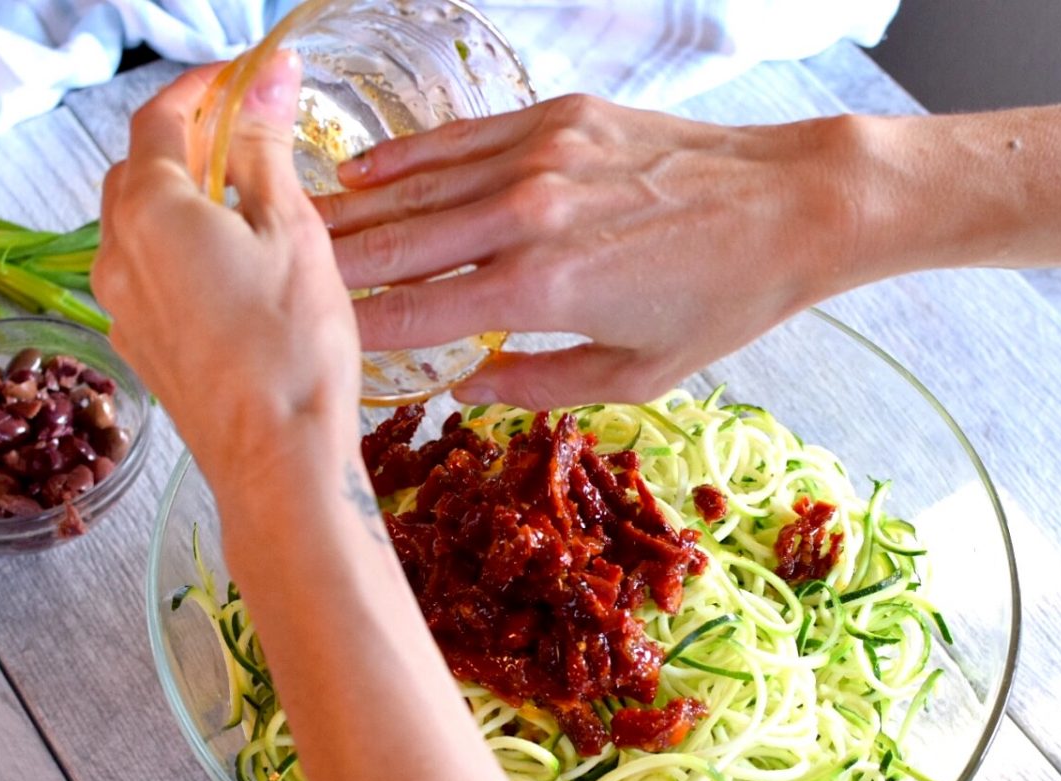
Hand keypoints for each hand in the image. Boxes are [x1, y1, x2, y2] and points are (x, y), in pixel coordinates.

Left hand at [92, 54, 359, 499]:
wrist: (279, 462)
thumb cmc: (294, 346)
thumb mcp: (292, 230)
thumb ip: (265, 148)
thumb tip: (266, 78)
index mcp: (150, 209)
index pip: (162, 116)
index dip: (206, 88)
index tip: (250, 81)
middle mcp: (116, 253)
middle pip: (139, 170)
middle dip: (188, 143)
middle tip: (252, 143)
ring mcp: (122, 307)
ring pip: (139, 227)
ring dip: (182, 201)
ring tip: (249, 212)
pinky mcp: (140, 348)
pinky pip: (148, 277)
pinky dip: (180, 253)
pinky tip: (232, 275)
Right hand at [316, 94, 863, 407]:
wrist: (791, 205)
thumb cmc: (720, 301)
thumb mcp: (636, 375)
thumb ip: (540, 383)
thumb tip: (468, 381)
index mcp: (542, 290)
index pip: (415, 311)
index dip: (354, 326)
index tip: (309, 340)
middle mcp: (526, 216)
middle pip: (398, 243)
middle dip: (327, 265)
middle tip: (269, 279)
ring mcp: (539, 156)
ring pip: (416, 187)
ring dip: (350, 212)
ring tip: (291, 229)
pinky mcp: (557, 117)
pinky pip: (460, 140)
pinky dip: (405, 158)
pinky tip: (361, 173)